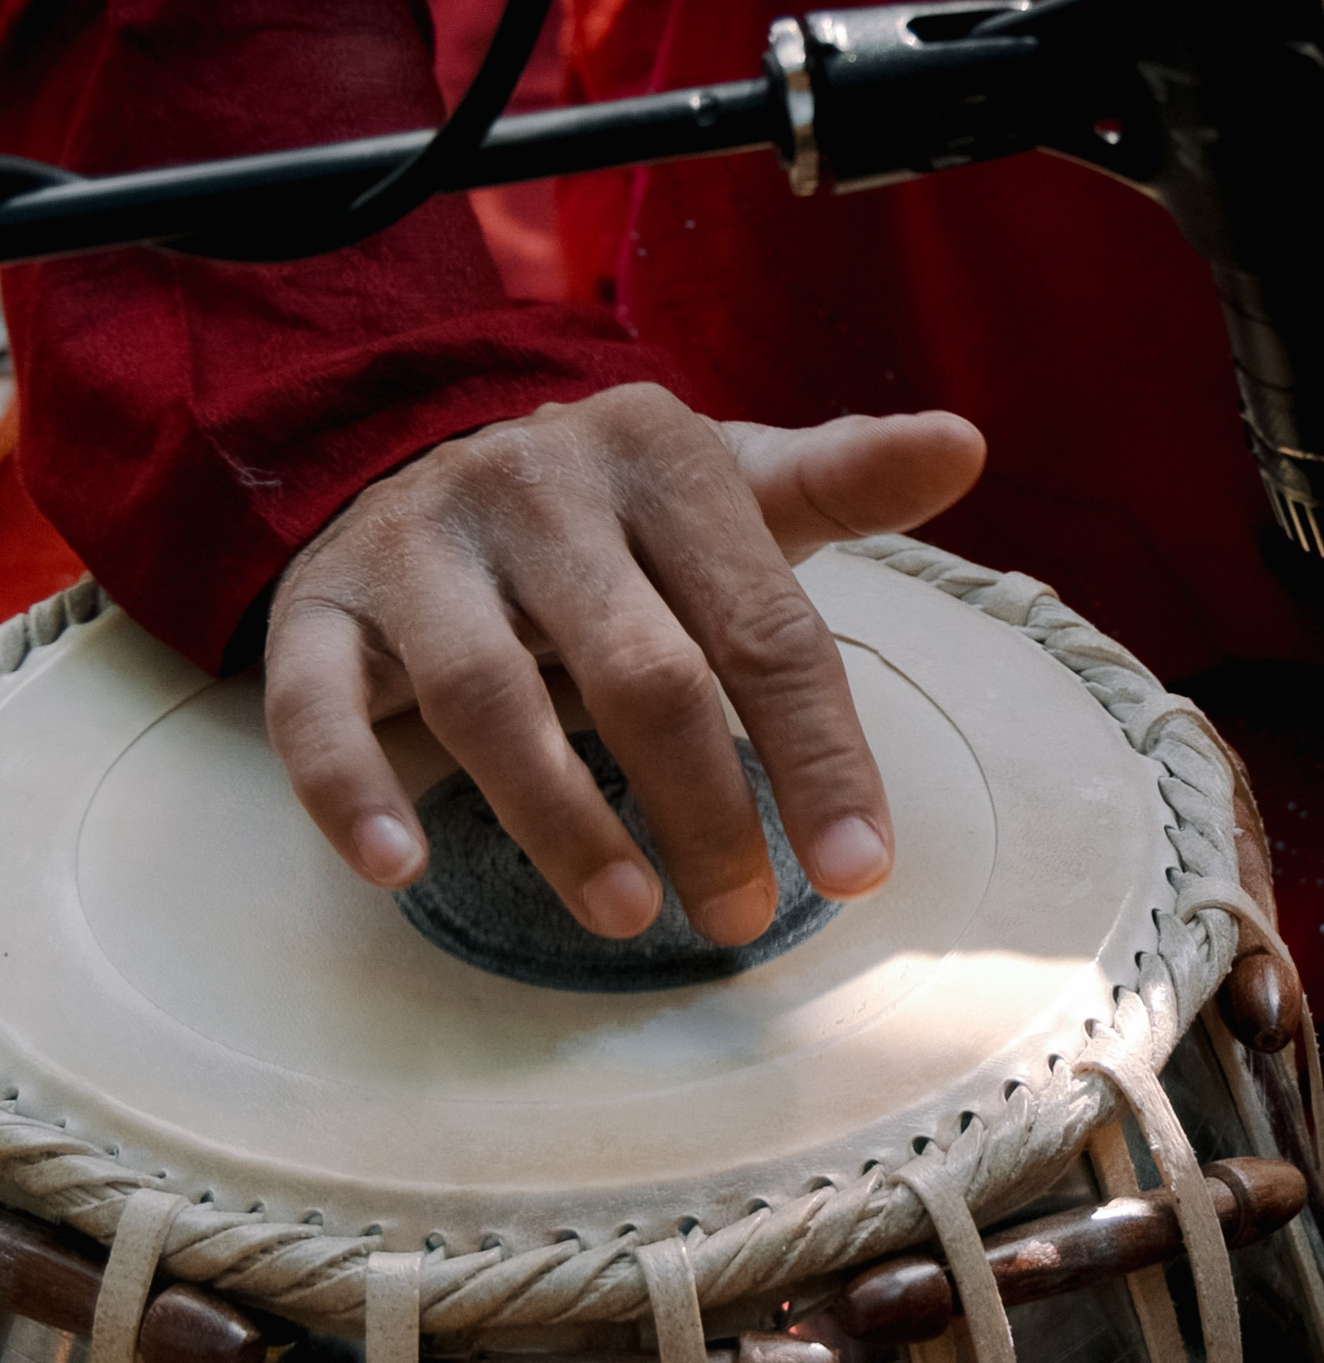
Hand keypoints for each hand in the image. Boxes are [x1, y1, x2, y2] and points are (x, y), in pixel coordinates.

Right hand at [264, 383, 983, 943]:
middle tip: (746, 917)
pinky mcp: (321, 602)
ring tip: (628, 915)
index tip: (861, 870)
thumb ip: (844, 482)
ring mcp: (421, 545)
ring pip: (487, 694)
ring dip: (559, 818)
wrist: (418, 446)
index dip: (819, 756)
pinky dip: (352, 789)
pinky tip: (399, 867)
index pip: (764, 627)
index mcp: (661, 459)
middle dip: (705, 808)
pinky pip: (318, 700)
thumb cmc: (619, 511)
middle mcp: (537, 488)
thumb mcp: (731, 485)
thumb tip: (966, 445)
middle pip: (640, 672)